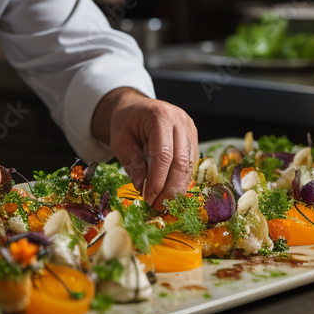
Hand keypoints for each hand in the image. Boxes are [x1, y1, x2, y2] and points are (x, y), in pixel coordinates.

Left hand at [95, 88, 197, 208]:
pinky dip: (181, 181)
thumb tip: (142, 187)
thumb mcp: (120, 140)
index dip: (157, 180)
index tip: (149, 199)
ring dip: (177, 188)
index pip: (163, 155)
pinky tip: (170, 192)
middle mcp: (180, 121)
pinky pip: (190, 164)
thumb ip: (130, 162)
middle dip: (170, 189)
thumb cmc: (126, 122)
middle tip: (158, 207)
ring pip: (189, 166)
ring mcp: (190, 129)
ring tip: (163, 203)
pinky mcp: (193, 138)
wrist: (136, 107)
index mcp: (160, 116)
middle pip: (181, 162)